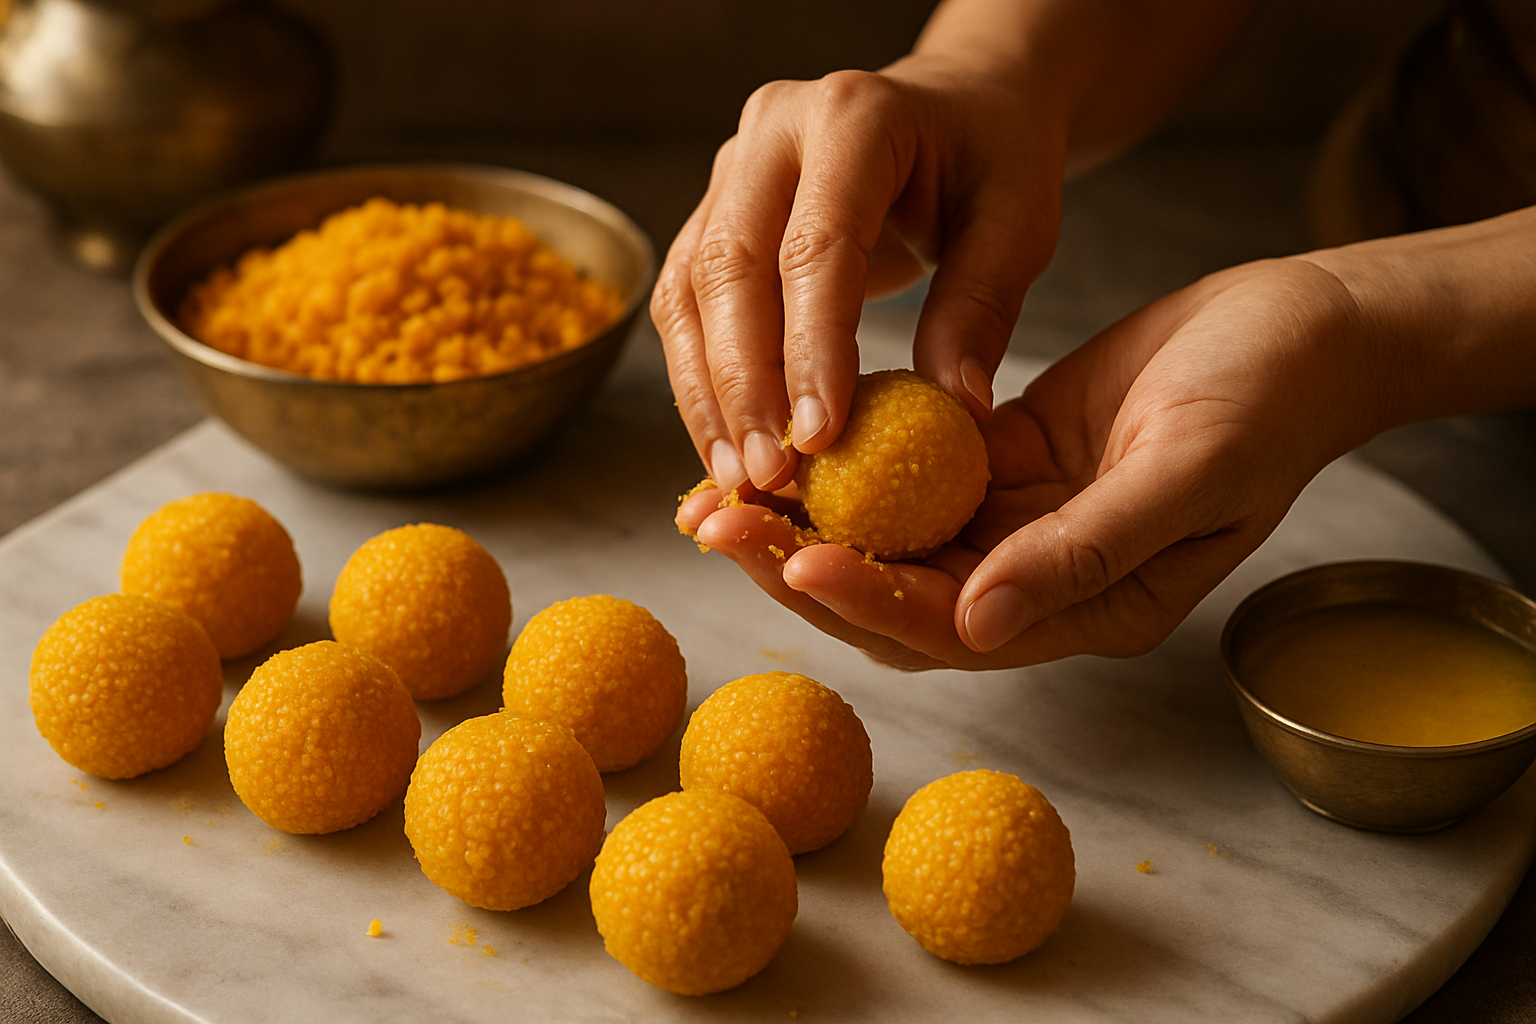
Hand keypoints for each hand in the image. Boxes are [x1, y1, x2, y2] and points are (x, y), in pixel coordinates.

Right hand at [653, 52, 1067, 494]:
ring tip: (737, 477)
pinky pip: (685, 306)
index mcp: (853, 116)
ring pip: (689, 292)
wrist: (956, 107)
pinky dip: (699, 381)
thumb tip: (957, 407)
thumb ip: (983, 306)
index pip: (815, 246)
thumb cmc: (992, 157)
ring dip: (706, 393)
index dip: (808, 348)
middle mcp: (771, 133)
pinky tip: (725, 444)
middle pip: (730, 268)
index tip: (819, 438)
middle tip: (766, 475)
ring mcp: (730, 172)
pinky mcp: (711, 215)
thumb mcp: (1020, 220)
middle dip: (741, 385)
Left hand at [677, 256, 1387, 669]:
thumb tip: (976, 623)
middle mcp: (1037, 579)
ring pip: (887, 536)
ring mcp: (1015, 523)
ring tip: (716, 491)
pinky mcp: (1001, 462)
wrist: (1303, 332)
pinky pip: (908, 472)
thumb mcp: (1188, 473)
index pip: (954, 626)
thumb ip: (1084, 553)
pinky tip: (784, 435)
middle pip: (896, 593)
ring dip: (804, 517)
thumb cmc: (1269, 401)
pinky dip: (846, 462)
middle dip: (799, 564)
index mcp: (1087, 608)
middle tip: (713, 525)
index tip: (796, 559)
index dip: (871, 599)